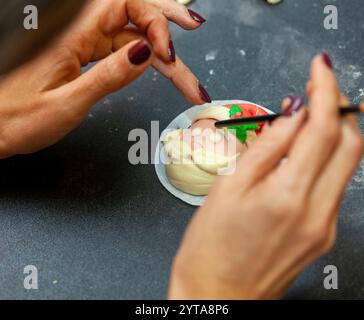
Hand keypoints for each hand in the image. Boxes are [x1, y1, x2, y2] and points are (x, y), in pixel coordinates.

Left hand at [0, 0, 207, 157]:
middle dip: (166, 24)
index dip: (153, 21)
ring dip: (161, 52)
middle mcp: (76, 30)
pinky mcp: (83, 54)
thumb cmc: (17, 119)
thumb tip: (145, 54)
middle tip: (196, 26)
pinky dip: (143, 59)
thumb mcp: (67, 103)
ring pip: (130, 35)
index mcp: (68, 33)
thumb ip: (108, 76)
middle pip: (131, 13)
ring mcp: (81, 41)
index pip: (123, 3)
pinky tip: (159, 65)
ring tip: (185, 74)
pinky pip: (119, 48)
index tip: (166, 53)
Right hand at [169, 54, 362, 298]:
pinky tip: (303, 153)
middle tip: (317, 88)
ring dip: (334, 132)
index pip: (322, 129)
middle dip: (338, 107)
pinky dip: (324, 159)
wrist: (217, 293)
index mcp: (287, 196)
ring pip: (346, 165)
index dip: (325, 91)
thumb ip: (266, 147)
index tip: (319, 68)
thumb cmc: (211, 246)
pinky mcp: (322, 234)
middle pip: (350, 145)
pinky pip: (334, 186)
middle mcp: (316, 213)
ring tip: (308, 117)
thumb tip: (291, 116)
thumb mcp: (228, 186)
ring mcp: (324, 226)